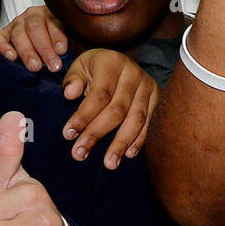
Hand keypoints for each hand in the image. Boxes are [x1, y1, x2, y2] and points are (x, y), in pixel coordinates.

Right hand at [0, 4, 67, 72]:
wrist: (40, 41)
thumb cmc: (55, 45)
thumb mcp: (66, 40)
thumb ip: (67, 46)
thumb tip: (71, 57)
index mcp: (50, 13)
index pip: (53, 21)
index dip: (57, 36)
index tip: (62, 51)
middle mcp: (32, 15)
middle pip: (35, 27)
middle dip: (44, 48)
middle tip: (52, 65)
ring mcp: (16, 23)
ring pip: (18, 33)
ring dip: (27, 51)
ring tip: (35, 67)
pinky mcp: (3, 33)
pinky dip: (3, 46)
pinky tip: (11, 57)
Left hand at [60, 50, 158, 166]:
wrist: (120, 61)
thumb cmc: (95, 68)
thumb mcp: (80, 67)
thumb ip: (73, 80)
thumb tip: (69, 94)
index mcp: (112, 64)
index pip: (98, 95)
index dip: (83, 116)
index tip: (67, 135)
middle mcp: (133, 74)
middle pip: (116, 110)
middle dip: (97, 134)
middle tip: (79, 154)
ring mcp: (148, 86)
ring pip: (136, 119)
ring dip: (121, 143)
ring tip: (109, 163)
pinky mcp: (157, 98)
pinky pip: (149, 122)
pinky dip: (139, 140)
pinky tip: (128, 154)